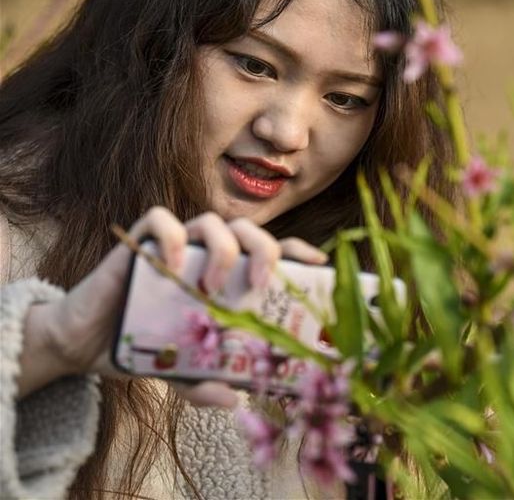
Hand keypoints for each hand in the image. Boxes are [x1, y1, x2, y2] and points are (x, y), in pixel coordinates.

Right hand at [20, 207, 327, 405]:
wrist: (90, 344)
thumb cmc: (148, 349)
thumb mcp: (184, 374)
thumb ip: (207, 384)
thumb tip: (233, 398)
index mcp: (229, 275)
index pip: (272, 251)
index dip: (299, 251)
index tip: (318, 265)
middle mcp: (208, 254)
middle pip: (248, 230)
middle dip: (264, 250)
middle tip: (260, 285)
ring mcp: (176, 245)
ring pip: (211, 221)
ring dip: (223, 249)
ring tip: (213, 287)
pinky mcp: (139, 243)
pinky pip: (160, 220)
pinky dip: (173, 236)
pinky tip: (175, 266)